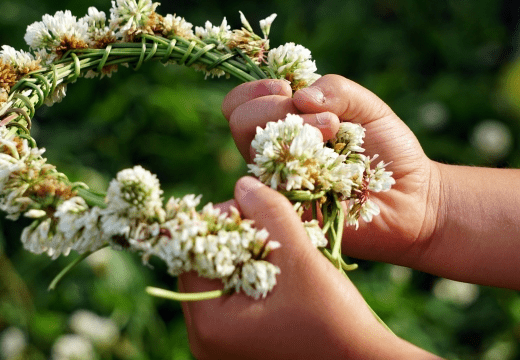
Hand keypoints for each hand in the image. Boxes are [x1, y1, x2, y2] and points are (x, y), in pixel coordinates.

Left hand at [179, 177, 439, 359]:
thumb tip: (243, 185)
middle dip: (234, 240)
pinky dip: (253, 278)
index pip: (194, 254)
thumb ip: (271, 215)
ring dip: (246, 257)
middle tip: (267, 224)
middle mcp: (206, 341)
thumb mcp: (300, 259)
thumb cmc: (335, 320)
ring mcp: (222, 348)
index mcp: (209, 324)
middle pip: (206, 269)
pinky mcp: (243, 348)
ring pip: (222, 283)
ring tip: (278, 244)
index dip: (220, 223)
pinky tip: (281, 268)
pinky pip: (235, 302)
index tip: (253, 208)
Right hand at [222, 75, 440, 267]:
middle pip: (239, 122)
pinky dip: (299, 169)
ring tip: (333, 133)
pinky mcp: (289, 210)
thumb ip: (336, 89)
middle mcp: (276, 151)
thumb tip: (298, 96)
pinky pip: (271, 191)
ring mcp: (280, 182)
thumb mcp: (368, 106)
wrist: (413, 198)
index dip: (253, 90)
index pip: (240, 104)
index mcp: (286, 122)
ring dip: (295, 130)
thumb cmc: (389, 151)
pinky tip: (331, 167)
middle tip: (323, 118)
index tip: (285, 88)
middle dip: (274, 108)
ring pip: (253, 151)